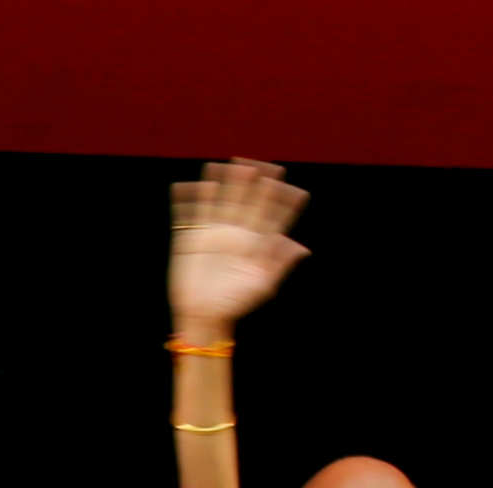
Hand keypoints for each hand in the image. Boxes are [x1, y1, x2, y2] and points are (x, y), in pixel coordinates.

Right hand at [167, 158, 309, 337]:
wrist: (204, 315)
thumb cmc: (236, 303)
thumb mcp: (262, 285)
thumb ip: (278, 264)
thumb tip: (301, 248)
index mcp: (257, 242)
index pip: (272, 214)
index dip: (281, 199)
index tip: (288, 184)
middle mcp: (237, 232)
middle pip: (248, 199)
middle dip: (254, 182)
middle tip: (261, 166)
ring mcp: (214, 232)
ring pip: (221, 199)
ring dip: (226, 183)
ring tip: (232, 167)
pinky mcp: (191, 237)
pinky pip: (191, 213)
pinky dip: (193, 198)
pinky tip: (202, 185)